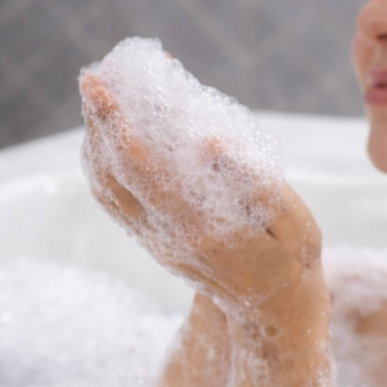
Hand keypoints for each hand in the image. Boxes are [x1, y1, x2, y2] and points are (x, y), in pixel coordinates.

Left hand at [80, 73, 322, 311]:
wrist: (274, 309)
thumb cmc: (291, 256)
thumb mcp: (289, 217)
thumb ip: (253, 180)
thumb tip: (209, 140)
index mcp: (199, 228)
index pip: (143, 171)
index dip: (118, 124)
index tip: (103, 85)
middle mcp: (166, 237)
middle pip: (112, 175)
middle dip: (98, 121)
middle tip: (96, 76)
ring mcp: (154, 242)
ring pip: (105, 188)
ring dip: (96, 138)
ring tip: (98, 95)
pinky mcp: (151, 242)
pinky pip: (112, 201)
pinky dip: (102, 162)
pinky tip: (107, 134)